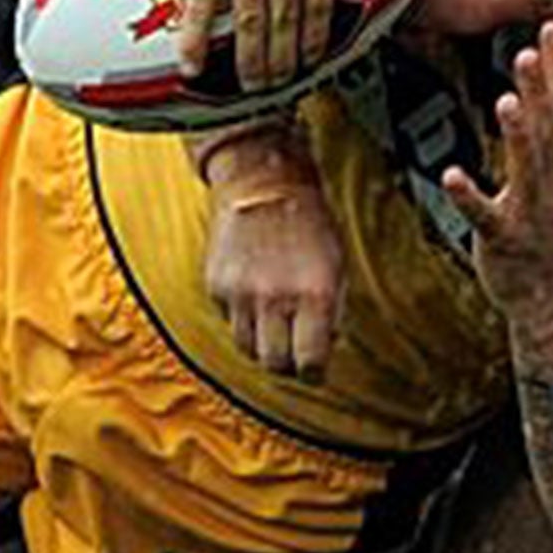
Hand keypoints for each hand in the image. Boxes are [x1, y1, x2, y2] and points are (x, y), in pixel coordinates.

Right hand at [158, 0, 404, 89]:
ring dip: (250, 61)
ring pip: (252, 23)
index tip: (311, 62)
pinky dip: (197, 40)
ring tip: (250, 85)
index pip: (321, 3)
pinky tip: (192, 66)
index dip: (316, 39)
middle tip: (280, 86)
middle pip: (287, 22)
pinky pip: (204, 8)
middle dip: (284, 62)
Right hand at [198, 123, 344, 378]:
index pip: (310, 363)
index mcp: (314, 293)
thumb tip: (325, 347)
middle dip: (286, 364)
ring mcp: (241, 294)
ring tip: (273, 320)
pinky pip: (228, 321)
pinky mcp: (216, 287)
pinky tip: (254, 293)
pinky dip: (241, 317)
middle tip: (293, 351)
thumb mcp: (336, 263)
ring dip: (261, 343)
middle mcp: (275, 298)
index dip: (314, 371)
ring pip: (247, 348)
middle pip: (274, 364)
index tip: (315, 367)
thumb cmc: (307, 221)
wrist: (263, 181)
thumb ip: (331, 310)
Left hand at [441, 21, 552, 319]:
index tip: (549, 27)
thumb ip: (542, 132)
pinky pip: (485, 216)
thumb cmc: (548, 231)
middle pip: (547, 129)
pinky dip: (469, 195)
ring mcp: (531, 212)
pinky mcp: (505, 240)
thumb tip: (527, 88)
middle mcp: (552, 183)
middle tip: (528, 51)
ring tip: (506, 101)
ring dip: (518, 135)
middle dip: (540, 90)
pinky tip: (450, 175)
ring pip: (526, 169)